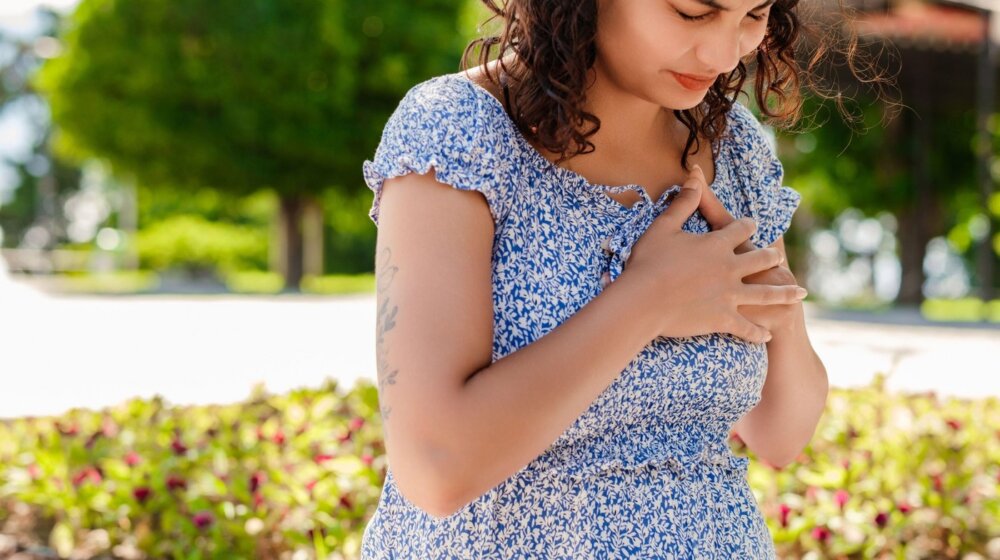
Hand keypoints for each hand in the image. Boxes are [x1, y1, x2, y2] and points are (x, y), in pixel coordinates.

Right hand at [618, 164, 807, 343]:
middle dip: (770, 257)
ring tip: (798, 292)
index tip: (752, 224)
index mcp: (718, 244)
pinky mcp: (723, 319)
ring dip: (782, 293)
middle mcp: (730, 268)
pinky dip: (758, 332)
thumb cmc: (648, 262)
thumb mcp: (664, 226)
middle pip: (761, 259)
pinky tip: (768, 335)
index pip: (741, 229)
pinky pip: (747, 328)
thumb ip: (684, 202)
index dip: (747, 226)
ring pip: (766, 294)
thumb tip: (694, 176)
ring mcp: (730, 296)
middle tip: (777, 257)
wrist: (643, 301)